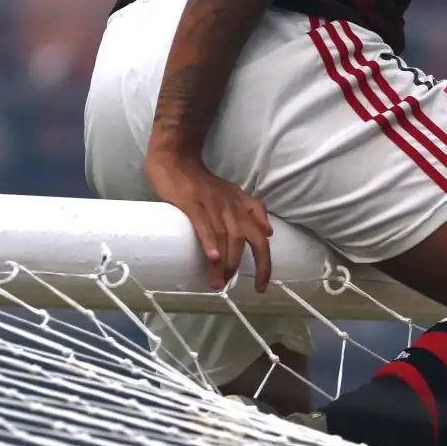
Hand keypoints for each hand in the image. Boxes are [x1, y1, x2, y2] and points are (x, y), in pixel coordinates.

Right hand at [144, 150, 273, 291]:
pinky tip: (213, 257)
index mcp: (241, 206)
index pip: (261, 236)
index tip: (262, 285)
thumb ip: (252, 210)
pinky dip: (209, 241)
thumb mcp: (233, 194)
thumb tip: (269, 232)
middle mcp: (231, 206)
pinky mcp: (192, 202)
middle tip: (237, 286)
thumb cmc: (202, 183)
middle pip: (246, 239)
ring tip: (218, 282)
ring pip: (225, 236)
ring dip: (225, 261)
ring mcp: (212, 204)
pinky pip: (204, 224)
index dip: (264, 261)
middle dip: (246, 265)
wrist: (177, 159)